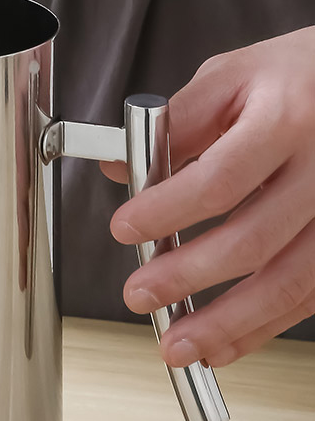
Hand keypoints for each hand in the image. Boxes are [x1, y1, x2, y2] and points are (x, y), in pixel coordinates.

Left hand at [103, 28, 314, 367]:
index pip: (221, 178)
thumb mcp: (234, 77)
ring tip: (177, 344)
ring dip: (228, 324)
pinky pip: (308, 297)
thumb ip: (176, 123)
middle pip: (254, 240)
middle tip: (139, 293)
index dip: (168, 210)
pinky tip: (224, 343)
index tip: (126, 226)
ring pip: (289, 284)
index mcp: (287, 119)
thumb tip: (123, 168)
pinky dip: (262, 328)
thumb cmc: (299, 77)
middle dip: (188, 277)